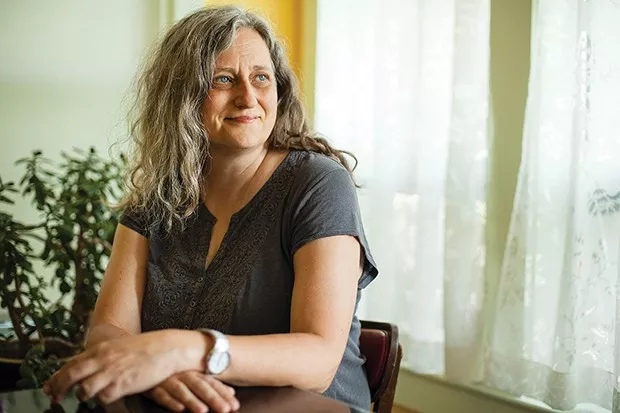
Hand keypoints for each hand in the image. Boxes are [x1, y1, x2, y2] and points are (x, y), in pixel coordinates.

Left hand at [44, 330, 208, 403]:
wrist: (167, 348)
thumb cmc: (145, 348)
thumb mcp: (119, 347)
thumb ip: (102, 356)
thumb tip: (86, 366)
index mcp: (101, 349)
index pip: (70, 364)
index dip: (56, 377)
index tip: (48, 387)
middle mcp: (102, 359)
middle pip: (70, 376)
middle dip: (58, 389)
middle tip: (54, 398)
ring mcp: (112, 372)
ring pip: (84, 390)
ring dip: (83, 395)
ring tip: (87, 397)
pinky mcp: (123, 384)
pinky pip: (103, 398)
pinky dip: (102, 400)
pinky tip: (107, 397)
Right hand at [147, 371, 239, 412]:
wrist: (143, 361)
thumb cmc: (172, 372)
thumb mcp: (193, 376)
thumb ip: (211, 384)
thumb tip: (231, 392)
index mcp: (194, 372)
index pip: (212, 383)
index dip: (224, 394)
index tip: (235, 406)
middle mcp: (183, 374)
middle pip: (201, 386)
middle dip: (213, 398)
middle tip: (225, 410)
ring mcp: (168, 379)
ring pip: (182, 390)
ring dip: (193, 401)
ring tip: (203, 411)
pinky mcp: (153, 386)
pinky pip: (162, 394)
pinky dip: (170, 401)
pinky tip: (179, 409)